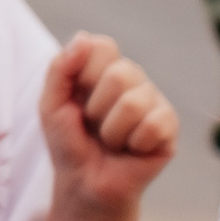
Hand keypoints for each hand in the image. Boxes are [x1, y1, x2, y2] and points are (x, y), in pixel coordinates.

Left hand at [40, 33, 174, 212]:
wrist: (85, 182)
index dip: (84, 73)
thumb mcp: (51, 103)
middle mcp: (131, 78)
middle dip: (96, 108)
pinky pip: (154, 125)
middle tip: (93, 124)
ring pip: (134, 102)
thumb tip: (84, 38)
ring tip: (110, 139)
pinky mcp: (169, 127)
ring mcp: (153, 101)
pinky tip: (131, 149)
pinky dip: (133, 143)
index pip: (102, 46)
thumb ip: (61, 68)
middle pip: (120, 73)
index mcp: (102, 67)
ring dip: (112, 131)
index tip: (76, 96)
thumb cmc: (68, 141)